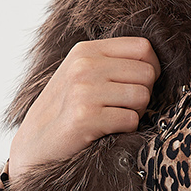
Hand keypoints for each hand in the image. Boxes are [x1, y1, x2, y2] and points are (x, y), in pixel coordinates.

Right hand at [8, 36, 160, 180]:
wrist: (35, 143)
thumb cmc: (67, 109)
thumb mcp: (82, 73)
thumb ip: (111, 62)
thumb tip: (154, 62)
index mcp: (86, 50)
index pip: (142, 47)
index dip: (152, 67)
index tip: (139, 84)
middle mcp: (84, 65)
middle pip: (147, 73)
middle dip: (144, 93)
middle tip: (123, 106)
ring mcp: (83, 91)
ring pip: (142, 96)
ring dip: (135, 112)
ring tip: (113, 117)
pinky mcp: (85, 117)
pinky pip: (131, 120)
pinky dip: (126, 129)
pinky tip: (107, 130)